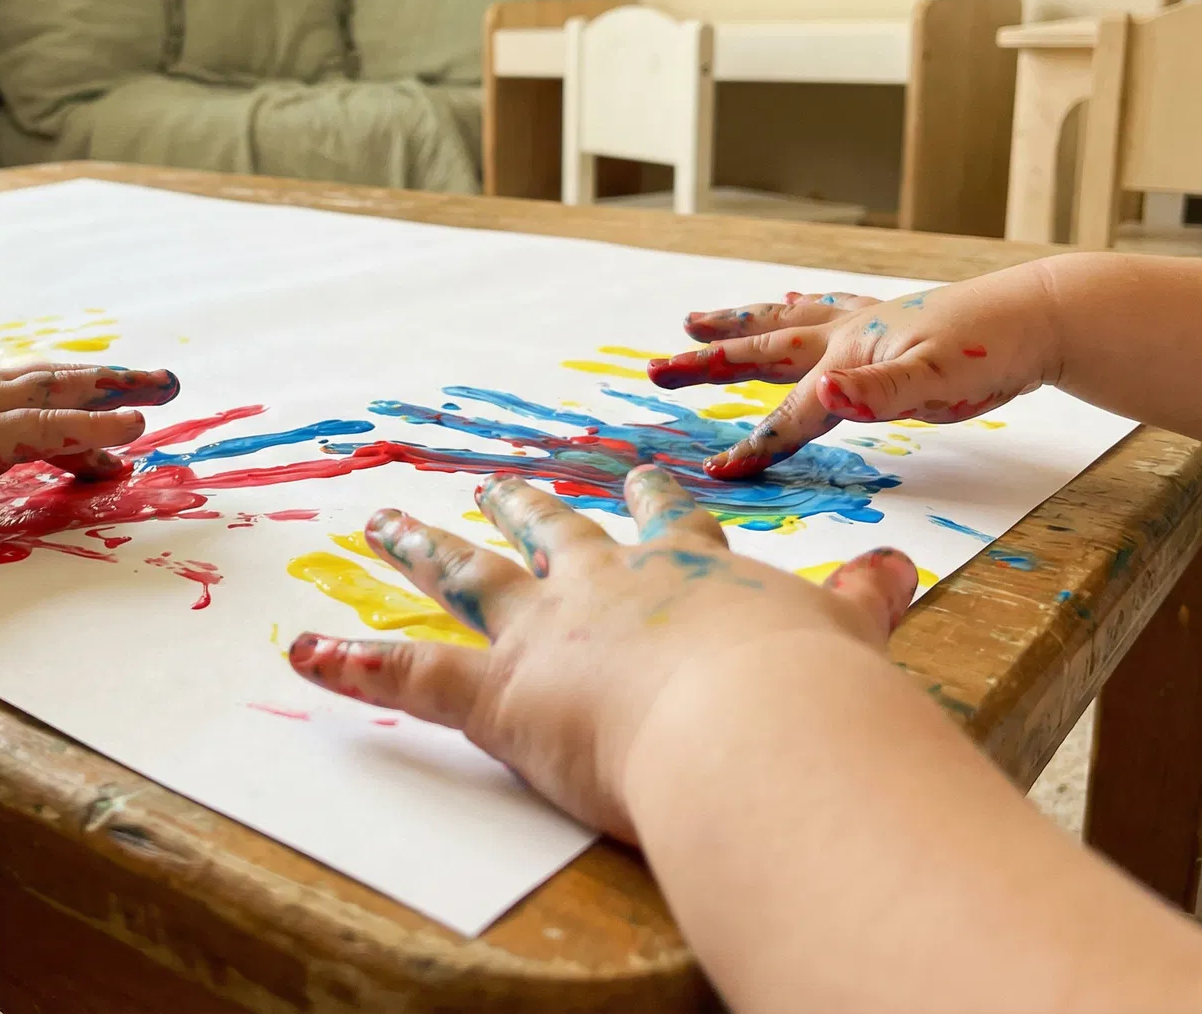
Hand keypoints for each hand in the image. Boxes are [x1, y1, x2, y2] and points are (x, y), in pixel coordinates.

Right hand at [0, 343, 179, 495]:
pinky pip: (51, 431)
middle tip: (154, 378)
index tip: (93, 402)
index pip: (15, 394)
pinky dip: (96, 429)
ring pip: (65, 395)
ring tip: (166, 390)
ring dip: (119, 393)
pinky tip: (133, 430)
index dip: (58, 397)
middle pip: (55, 379)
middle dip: (108, 380)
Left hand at [288, 467, 915, 839]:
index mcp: (687, 571)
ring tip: (382, 522)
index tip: (630, 473)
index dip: (645, 497)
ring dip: (419, 548)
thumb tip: (899, 564)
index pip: (662, 520)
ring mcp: (546, 633)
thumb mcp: (846, 632)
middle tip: (486, 486)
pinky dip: (354, 668)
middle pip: (551, 532)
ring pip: (468, 579)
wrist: (763, 728)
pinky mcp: (501, 695)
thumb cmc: (812, 692)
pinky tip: (301, 654)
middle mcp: (607, 586)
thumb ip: (862, 599)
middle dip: (516, 507)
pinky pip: (411, 679)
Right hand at [648, 266, 1063, 474]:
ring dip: (740, 324)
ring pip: (786, 321)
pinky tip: (789, 300)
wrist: (1044, 314)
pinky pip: (825, 310)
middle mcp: (847, 338)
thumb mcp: (940, 381)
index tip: (715, 474)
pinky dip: (797, 306)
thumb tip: (826, 397)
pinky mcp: (889, 322)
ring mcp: (866, 326)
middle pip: (763, 350)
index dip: (755, 446)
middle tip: (657, 369)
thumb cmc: (994, 351)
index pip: (791, 414)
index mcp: (850, 359)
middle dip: (710, 364)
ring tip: (697, 320)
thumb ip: (881, 393)